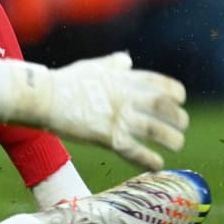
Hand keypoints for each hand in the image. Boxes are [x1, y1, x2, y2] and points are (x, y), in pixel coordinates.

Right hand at [12, 52, 189, 170]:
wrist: (43, 97)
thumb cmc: (65, 82)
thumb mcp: (92, 67)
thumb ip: (113, 65)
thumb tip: (127, 59)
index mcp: (122, 78)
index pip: (160, 84)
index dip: (175, 93)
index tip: (179, 100)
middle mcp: (125, 96)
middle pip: (164, 108)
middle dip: (178, 118)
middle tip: (181, 126)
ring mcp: (118, 116)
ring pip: (156, 131)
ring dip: (172, 139)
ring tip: (177, 145)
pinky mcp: (108, 137)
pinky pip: (136, 151)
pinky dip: (150, 159)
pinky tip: (158, 165)